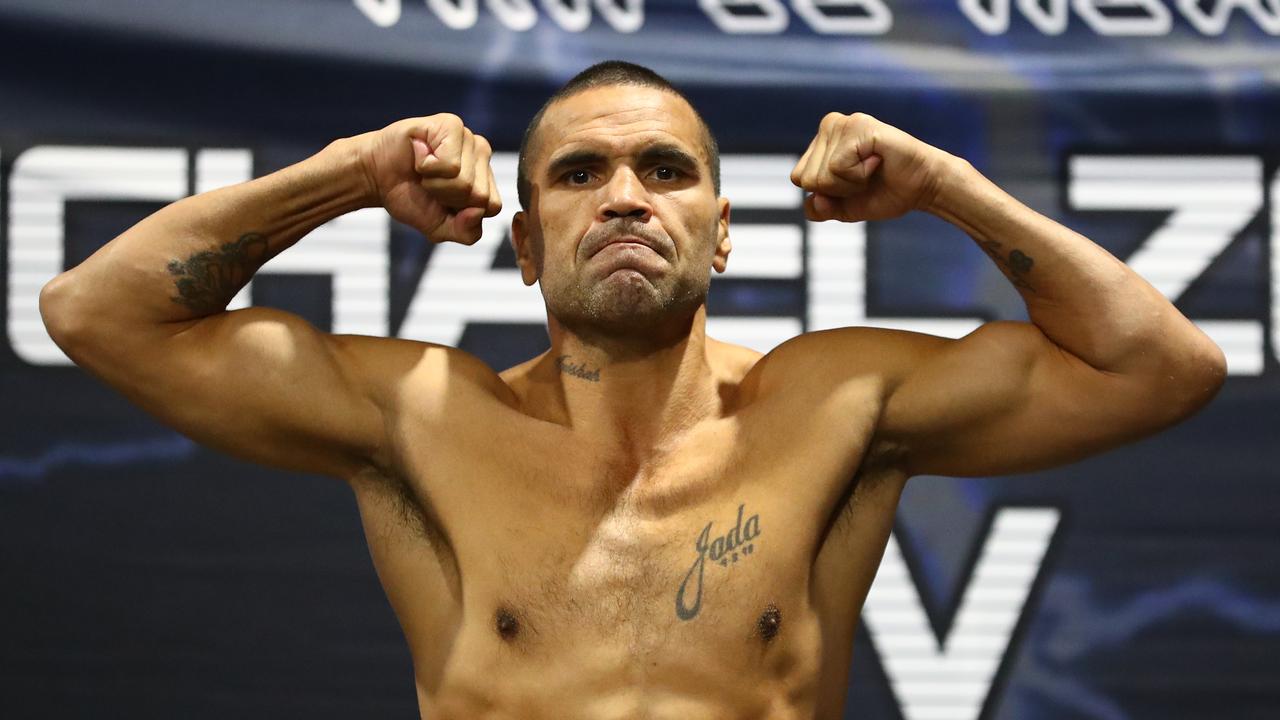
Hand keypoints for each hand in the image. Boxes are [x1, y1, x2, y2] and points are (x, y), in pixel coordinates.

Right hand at [354, 114, 501, 243]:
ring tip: (423, 170)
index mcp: (486, 177)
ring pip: (464, 181)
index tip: (442, 200)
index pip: (491, 206)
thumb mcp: (441, 227)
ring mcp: (468, 137)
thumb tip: (478, 212)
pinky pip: (449, 164)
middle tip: (429, 183)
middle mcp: (482, 154)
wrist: (376, 176)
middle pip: (479, 195)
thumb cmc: (411, 197)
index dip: (461, 212)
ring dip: (434, 182)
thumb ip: (467, 232)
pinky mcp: (451, 124)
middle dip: (446, 197)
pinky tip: (419, 154)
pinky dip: (427, 167)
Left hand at [790, 112, 953, 222]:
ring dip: (850, 183)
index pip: (799, 178)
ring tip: (872, 168)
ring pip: (822, 174)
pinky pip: (838, 166)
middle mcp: (829, 125)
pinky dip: (859, 175)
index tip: (853, 183)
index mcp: (821, 141)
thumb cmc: (885, 192)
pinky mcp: (859, 126)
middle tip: (865, 176)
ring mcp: (843, 123)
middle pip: (807, 178)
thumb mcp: (843, 208)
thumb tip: (813, 199)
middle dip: (838, 189)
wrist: (922, 187)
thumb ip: (820, 208)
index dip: (827, 193)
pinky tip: (877, 161)